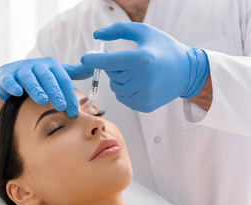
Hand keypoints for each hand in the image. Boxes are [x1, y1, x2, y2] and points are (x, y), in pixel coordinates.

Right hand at [0, 57, 92, 117]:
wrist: (9, 74)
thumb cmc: (37, 76)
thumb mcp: (55, 73)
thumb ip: (73, 72)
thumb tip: (92, 69)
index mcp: (50, 66)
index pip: (63, 80)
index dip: (69, 95)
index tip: (74, 111)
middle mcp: (36, 66)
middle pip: (48, 78)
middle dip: (55, 92)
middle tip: (62, 106)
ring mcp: (20, 70)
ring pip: (29, 78)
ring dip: (36, 88)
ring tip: (42, 101)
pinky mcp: (6, 76)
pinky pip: (9, 80)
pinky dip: (12, 85)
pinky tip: (17, 92)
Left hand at [80, 22, 209, 111]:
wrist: (188, 72)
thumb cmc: (164, 49)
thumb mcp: (144, 32)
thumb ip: (119, 30)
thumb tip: (96, 35)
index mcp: (141, 59)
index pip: (108, 62)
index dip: (93, 60)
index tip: (85, 58)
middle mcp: (143, 80)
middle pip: (112, 75)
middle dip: (114, 67)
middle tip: (126, 61)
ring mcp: (144, 95)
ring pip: (116, 88)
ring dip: (120, 79)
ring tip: (135, 72)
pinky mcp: (145, 106)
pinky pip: (123, 99)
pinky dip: (126, 90)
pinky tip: (139, 82)